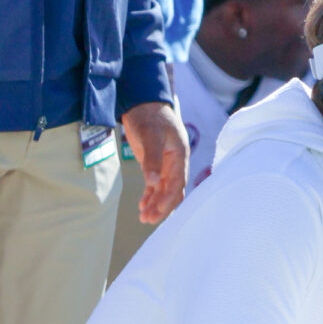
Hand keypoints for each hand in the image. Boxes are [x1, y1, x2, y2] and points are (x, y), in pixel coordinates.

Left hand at [122, 102, 188, 223]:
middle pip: (172, 190)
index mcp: (179, 155)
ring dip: (155, 203)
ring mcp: (165, 164)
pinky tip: (143, 206)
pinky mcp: (154, 164)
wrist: (143, 103)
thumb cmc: (150, 116)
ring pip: (163, 189)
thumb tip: (154, 181)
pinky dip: (150, 196)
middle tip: (149, 220)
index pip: (177, 182)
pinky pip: (155, 184)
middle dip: (162, 206)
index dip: (169, 198)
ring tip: (144, 218)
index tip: (158, 211)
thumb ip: (152, 159)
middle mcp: (175, 162)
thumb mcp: (151, 135)